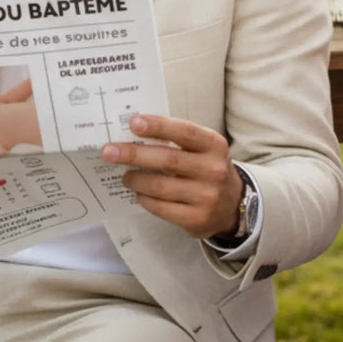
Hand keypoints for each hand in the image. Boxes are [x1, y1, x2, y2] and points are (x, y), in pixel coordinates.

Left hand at [102, 114, 243, 238]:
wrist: (232, 204)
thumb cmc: (207, 168)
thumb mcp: (202, 149)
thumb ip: (176, 140)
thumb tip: (135, 132)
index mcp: (214, 145)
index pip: (184, 132)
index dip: (158, 126)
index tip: (134, 123)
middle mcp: (213, 169)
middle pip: (168, 159)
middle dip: (134, 154)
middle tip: (110, 151)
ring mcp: (206, 196)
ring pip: (160, 186)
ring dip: (136, 179)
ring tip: (125, 176)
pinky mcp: (197, 218)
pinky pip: (161, 208)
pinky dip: (145, 199)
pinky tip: (139, 193)